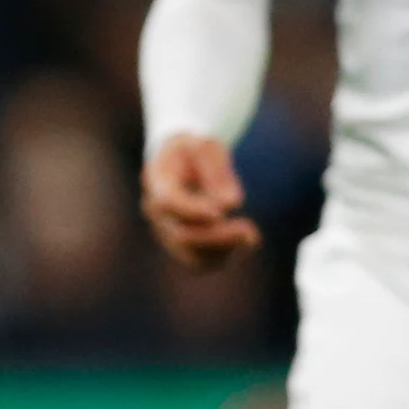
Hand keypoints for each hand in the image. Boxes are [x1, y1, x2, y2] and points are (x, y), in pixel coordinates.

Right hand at [141, 131, 260, 270]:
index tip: (220, 213)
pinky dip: (225, 254)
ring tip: (251, 236)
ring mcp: (167, 231)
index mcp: (157, 181)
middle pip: (181, 236)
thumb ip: (217, 171)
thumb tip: (231, 204)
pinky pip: (202, 261)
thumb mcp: (207, 147)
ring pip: (192, 257)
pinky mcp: (183, 243)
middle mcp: (157, 212)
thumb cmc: (194, 150)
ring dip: (224, 249)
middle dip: (217, 237)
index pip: (168, 202)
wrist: (178, 161)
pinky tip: (248, 239)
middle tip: (251, 231)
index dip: (192, 211)